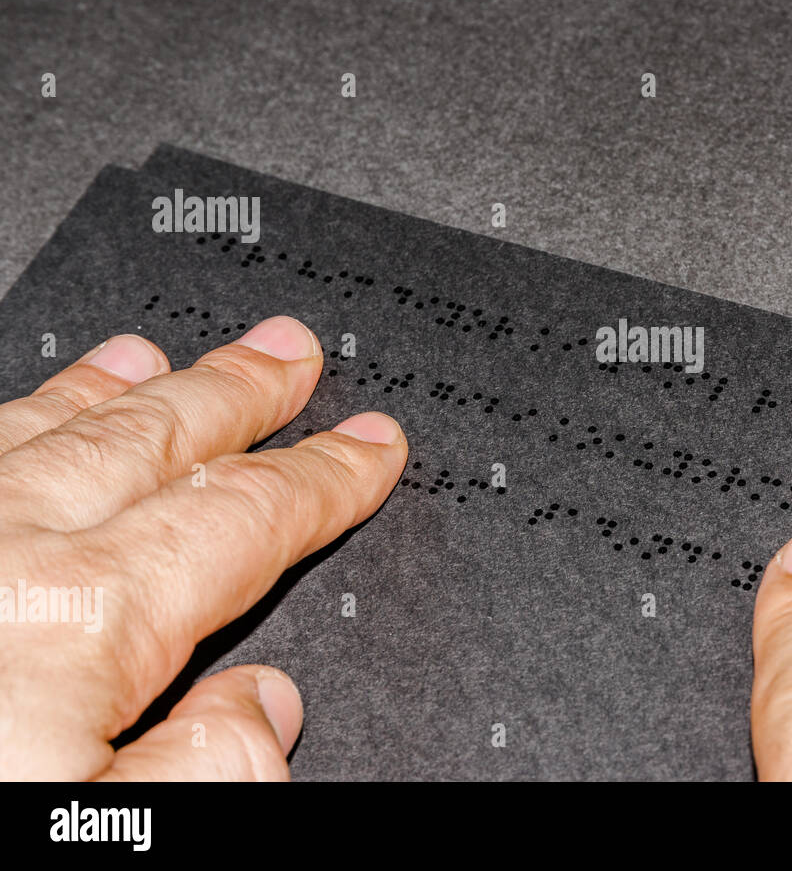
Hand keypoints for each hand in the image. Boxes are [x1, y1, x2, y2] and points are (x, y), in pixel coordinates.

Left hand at [0, 317, 405, 779]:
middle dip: (238, 393)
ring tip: (166, 358)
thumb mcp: (108, 838)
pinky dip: (21, 417)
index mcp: (81, 621)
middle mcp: (5, 552)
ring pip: (54, 432)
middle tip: (288, 354)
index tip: (370, 446)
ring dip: (125, 392)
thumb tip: (268, 706)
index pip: (246, 519)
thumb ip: (209, 769)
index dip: (325, 477)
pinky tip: (31, 415)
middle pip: (157, 443)